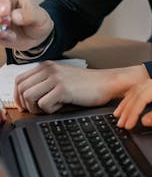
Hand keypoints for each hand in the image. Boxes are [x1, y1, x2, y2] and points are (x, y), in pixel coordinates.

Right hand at [0, 0, 52, 50]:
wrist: (38, 36)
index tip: (5, 12)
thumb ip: (29, 15)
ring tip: (9, 34)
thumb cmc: (38, 20)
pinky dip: (1, 37)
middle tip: (4, 23)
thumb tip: (15, 16)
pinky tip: (11, 37)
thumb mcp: (40, 17)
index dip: (0, 1)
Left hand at [13, 62, 146, 114]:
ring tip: (51, 108)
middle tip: (37, 111)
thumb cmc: (87, 84)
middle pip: (21, 89)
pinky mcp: (62, 89)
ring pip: (29, 97)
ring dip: (37, 107)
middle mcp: (49, 69)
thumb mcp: (62, 77)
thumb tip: (27, 98)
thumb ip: (46, 82)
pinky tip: (61, 106)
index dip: (18, 96)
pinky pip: (44, 104)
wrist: (107, 83)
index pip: (20, 80)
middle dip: (25, 104)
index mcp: (47, 66)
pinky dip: (50, 110)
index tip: (24, 106)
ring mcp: (55, 78)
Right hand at [114, 71, 151, 129]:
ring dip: (128, 103)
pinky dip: (135, 99)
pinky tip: (129, 105)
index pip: (142, 97)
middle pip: (137, 93)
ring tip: (119, 115)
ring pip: (138, 91)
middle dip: (127, 109)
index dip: (133, 112)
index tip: (128, 124)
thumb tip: (144, 121)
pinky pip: (144, 91)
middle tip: (120, 123)